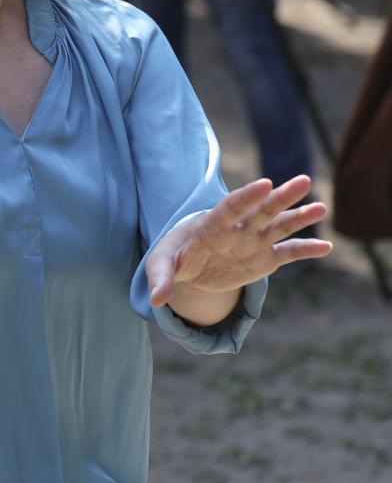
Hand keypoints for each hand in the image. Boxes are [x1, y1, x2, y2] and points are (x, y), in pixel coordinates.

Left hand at [146, 176, 332, 308]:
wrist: (189, 267)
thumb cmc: (174, 258)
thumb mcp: (160, 265)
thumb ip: (159, 278)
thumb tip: (155, 301)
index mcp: (211, 224)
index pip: (231, 207)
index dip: (247, 197)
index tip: (265, 184)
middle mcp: (237, 229)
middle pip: (261, 210)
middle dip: (281, 197)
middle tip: (304, 181)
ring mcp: (253, 242)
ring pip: (280, 226)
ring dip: (300, 217)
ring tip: (322, 207)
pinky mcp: (264, 258)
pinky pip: (288, 252)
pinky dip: (306, 249)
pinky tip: (326, 246)